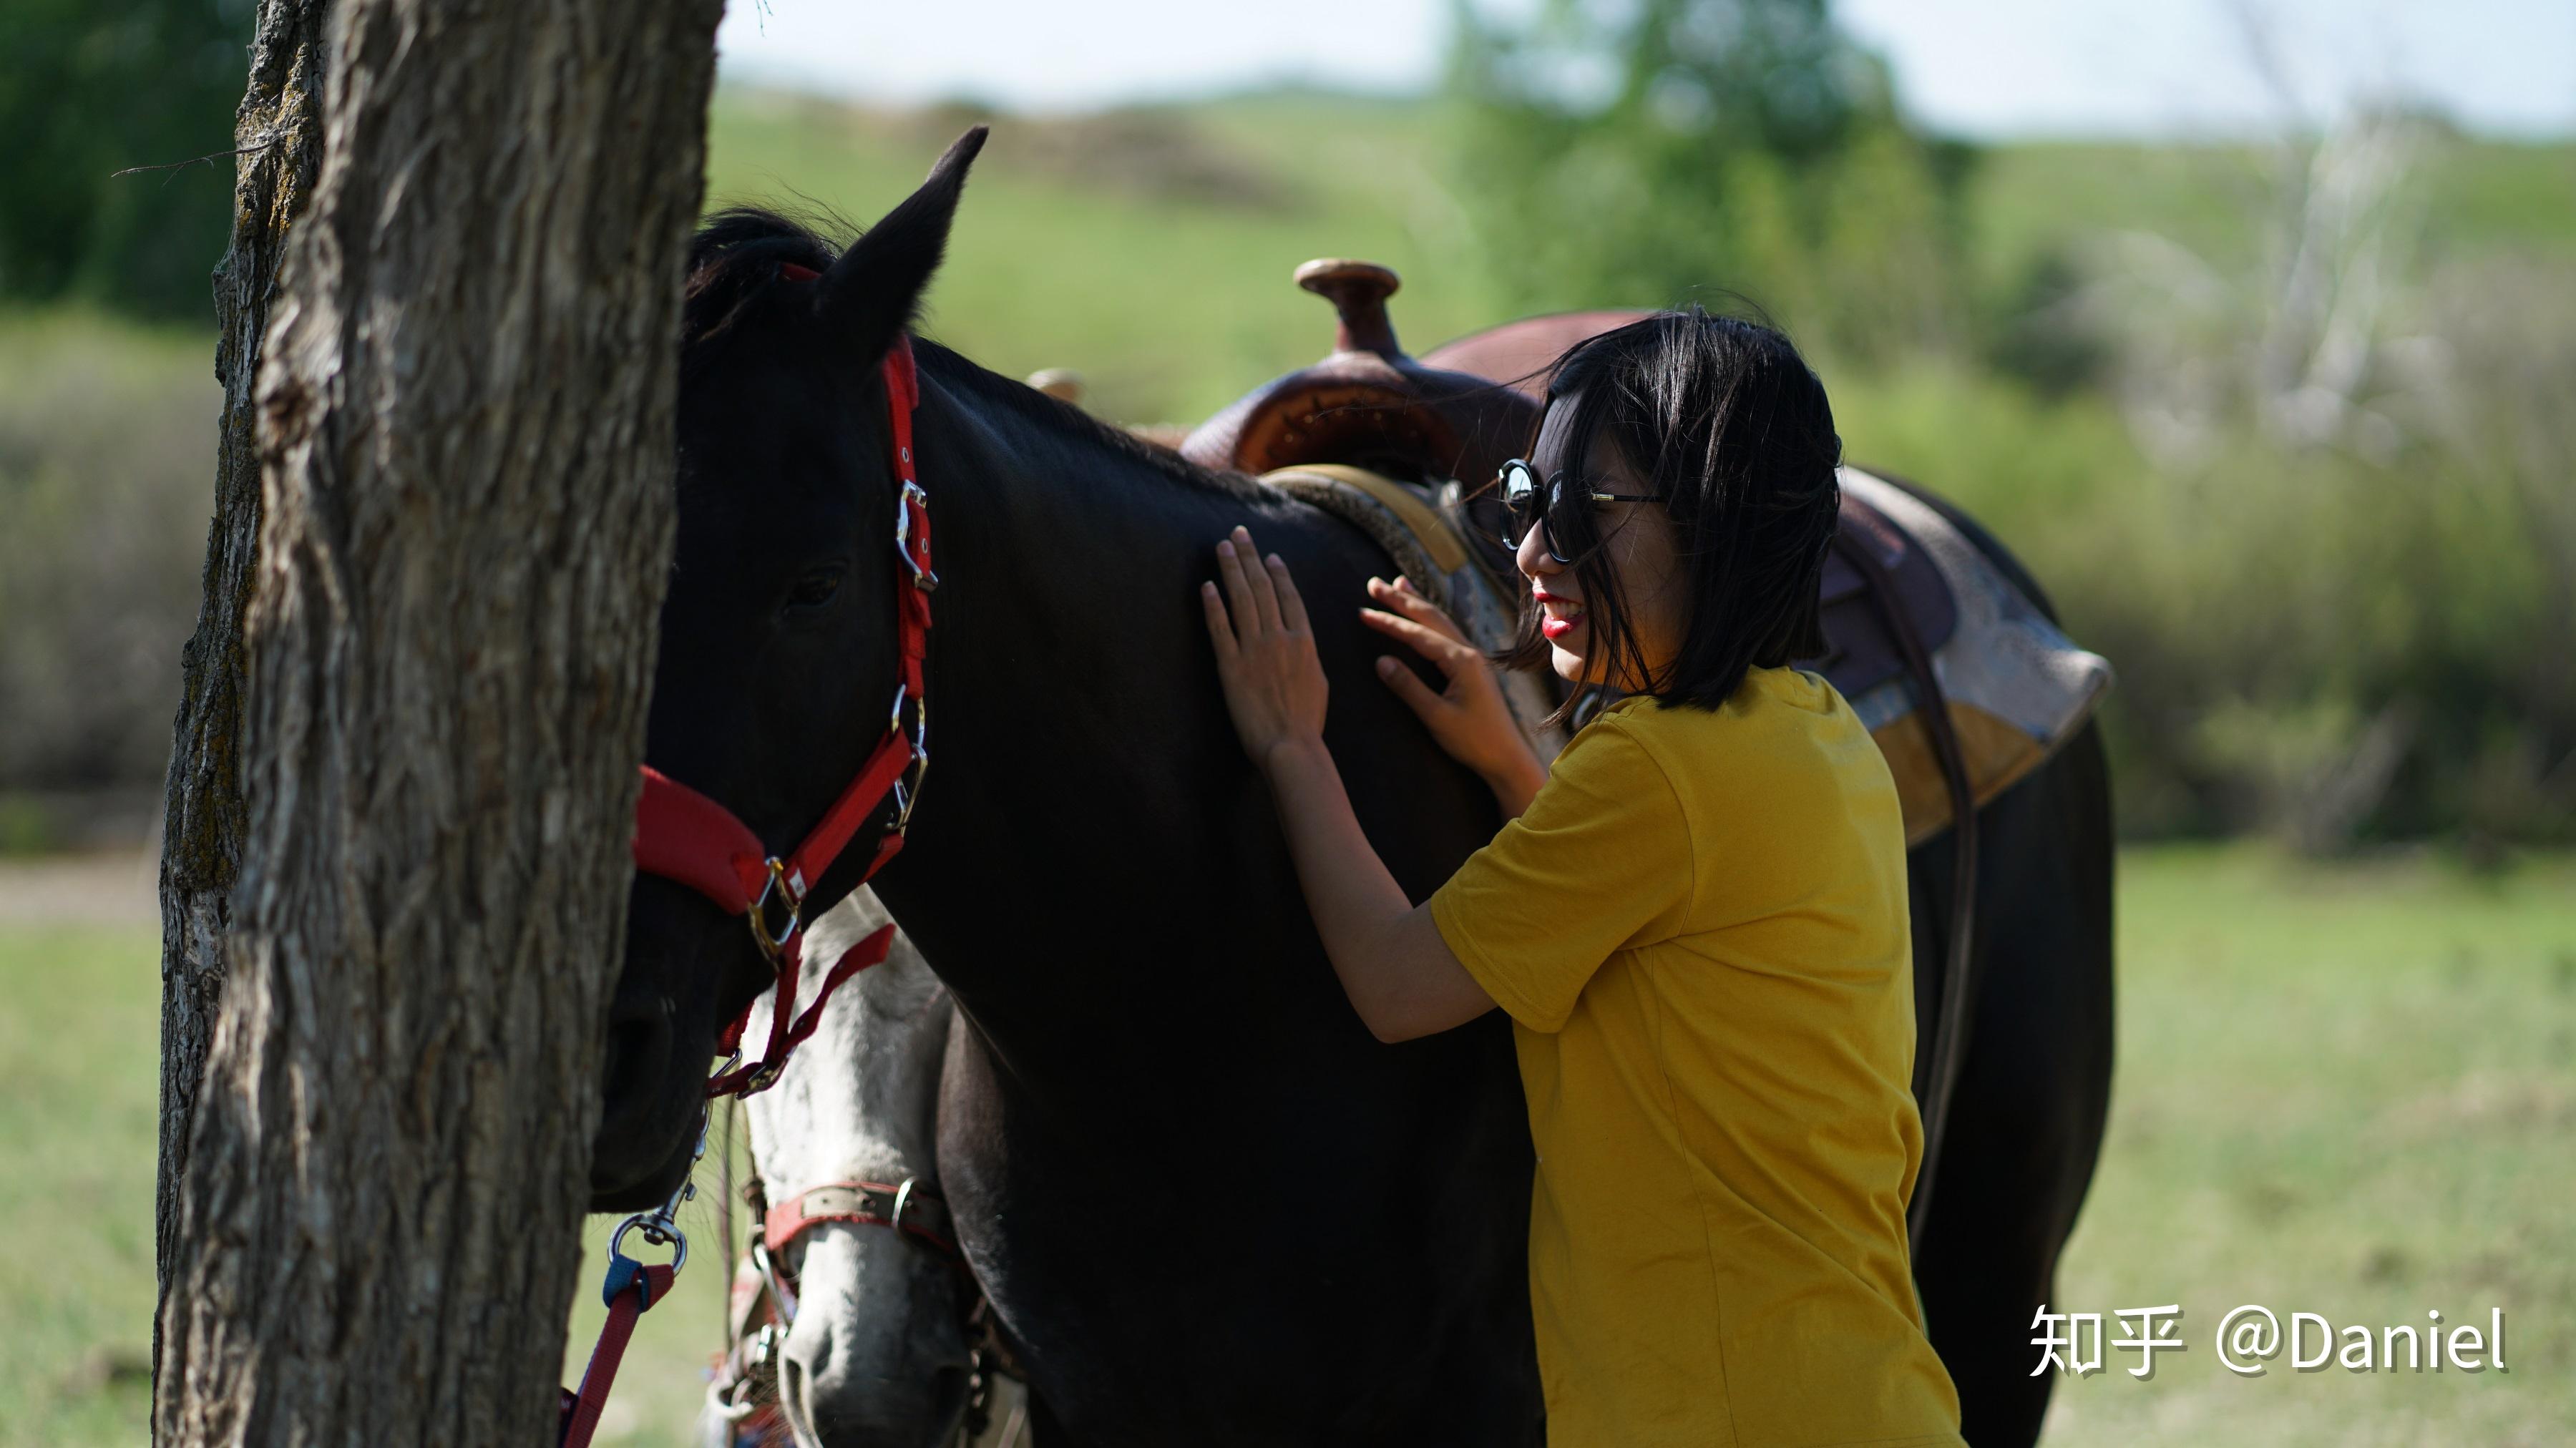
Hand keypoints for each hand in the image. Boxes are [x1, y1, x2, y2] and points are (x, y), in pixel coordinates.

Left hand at [1202, 526, 1328, 767]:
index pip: (1289, 596)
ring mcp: (1255, 650)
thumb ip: (1307, 656)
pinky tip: (1207, 586)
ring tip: (1222, 546)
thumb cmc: (1307, 722)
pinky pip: (1220, 628)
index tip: (1269, 555)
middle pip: (1263, 588)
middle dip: (1249, 557)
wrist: (1291, 746)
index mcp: (1304, 642)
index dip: (1278, 573)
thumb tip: (1301, 644)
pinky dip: (1213, 605)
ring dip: (1231, 569)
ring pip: (1242, 599)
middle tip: (1238, 534)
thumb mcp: (1319, 682)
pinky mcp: (1231, 666)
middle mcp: (1280, 638)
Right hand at [1361, 576, 1546, 813]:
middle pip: (1430, 617)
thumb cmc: (1473, 740)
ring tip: (1398, 584)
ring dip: (1417, 602)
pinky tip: (1424, 616)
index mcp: (1459, 660)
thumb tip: (1381, 660)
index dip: (1388, 622)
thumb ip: (1408, 686)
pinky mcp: (1472, 667)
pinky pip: (1447, 633)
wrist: (1506, 756)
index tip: (1362, 612)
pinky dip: (1430, 619)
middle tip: (1374, 583)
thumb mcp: (1435, 716)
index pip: (1416, 634)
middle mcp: (1467, 652)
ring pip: (1440, 621)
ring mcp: (1472, 658)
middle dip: (1401, 599)